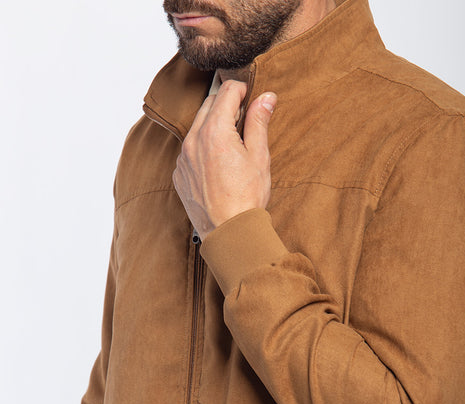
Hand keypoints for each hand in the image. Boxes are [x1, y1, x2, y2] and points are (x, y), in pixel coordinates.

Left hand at [172, 79, 276, 240]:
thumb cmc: (247, 197)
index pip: (226, 92)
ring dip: (213, 126)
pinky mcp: (179, 174)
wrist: (229, 232)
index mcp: (215, 131)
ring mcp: (183, 158)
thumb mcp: (259, 156)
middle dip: (226, 105)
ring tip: (232, 144)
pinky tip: (218, 165)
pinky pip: (189, 150)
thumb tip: (266, 98)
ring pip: (196, 128)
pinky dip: (202, 148)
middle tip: (244, 119)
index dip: (241, 90)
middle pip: (208, 105)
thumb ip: (259, 122)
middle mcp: (193, 140)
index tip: (250, 98)